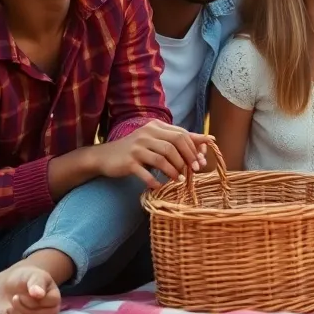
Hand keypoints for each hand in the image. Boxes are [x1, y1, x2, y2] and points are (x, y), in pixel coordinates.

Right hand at [94, 120, 209, 188]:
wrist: (105, 157)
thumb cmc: (136, 150)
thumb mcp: (157, 141)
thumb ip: (179, 140)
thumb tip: (208, 139)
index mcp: (156, 127)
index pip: (181, 134)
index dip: (194, 148)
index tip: (202, 161)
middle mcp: (147, 134)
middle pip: (174, 144)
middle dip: (187, 158)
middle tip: (194, 171)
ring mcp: (137, 147)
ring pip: (163, 158)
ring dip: (174, 170)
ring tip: (179, 179)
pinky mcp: (129, 161)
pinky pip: (146, 172)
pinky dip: (155, 180)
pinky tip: (160, 186)